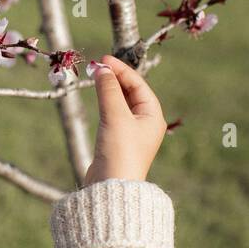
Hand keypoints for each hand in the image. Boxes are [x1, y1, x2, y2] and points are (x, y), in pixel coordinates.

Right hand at [84, 55, 166, 184]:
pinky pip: (113, 115)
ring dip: (109, 90)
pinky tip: (97, 99)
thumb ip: (108, 90)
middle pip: (131, 92)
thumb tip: (102, 68)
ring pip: (121, 103)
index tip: (103, 59)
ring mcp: (131, 134)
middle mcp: (145, 124)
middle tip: (96, 66)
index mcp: (153, 116)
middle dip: (115, 78)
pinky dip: (105, 104)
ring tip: (95, 77)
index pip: (138, 84)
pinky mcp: (118, 142)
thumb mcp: (115, 116)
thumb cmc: (119, 152)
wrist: (111, 188)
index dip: (121, 70)